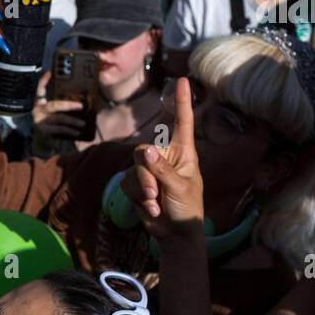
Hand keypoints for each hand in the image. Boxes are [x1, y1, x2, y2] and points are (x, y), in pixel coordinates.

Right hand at [31, 71, 88, 139]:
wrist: (45, 142)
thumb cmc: (53, 123)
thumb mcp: (58, 111)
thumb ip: (64, 102)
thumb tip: (80, 93)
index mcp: (41, 102)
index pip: (40, 89)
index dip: (44, 81)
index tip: (49, 72)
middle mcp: (38, 109)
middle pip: (54, 105)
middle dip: (69, 105)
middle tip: (81, 106)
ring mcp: (40, 120)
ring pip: (59, 118)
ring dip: (72, 121)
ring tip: (83, 123)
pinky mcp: (43, 130)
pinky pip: (59, 129)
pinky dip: (69, 130)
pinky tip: (77, 132)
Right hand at [119, 77, 204, 241]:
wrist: (175, 234)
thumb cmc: (187, 209)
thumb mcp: (180, 188)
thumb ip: (162, 169)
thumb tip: (146, 151)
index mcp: (184, 153)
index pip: (182, 122)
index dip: (182, 102)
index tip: (181, 80)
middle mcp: (165, 157)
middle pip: (143, 152)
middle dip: (146, 174)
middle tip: (155, 193)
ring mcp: (149, 170)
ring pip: (132, 169)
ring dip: (142, 189)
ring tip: (155, 204)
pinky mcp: (136, 184)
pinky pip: (126, 183)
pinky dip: (136, 197)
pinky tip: (149, 208)